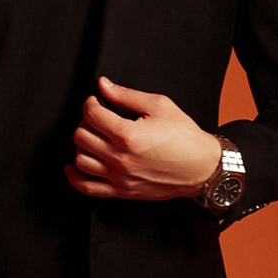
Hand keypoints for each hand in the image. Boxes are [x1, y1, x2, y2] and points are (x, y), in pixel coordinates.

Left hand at [67, 76, 223, 200]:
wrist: (203, 167)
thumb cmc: (185, 137)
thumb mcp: (159, 106)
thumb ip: (126, 95)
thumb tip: (104, 85)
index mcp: (128, 135)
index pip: (91, 115)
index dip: (90, 103)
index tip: (96, 101)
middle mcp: (120, 158)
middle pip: (81, 136)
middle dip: (85, 122)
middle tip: (97, 118)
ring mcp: (119, 177)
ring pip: (80, 160)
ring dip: (81, 145)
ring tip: (93, 138)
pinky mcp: (122, 191)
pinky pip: (87, 187)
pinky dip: (74, 177)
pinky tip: (74, 166)